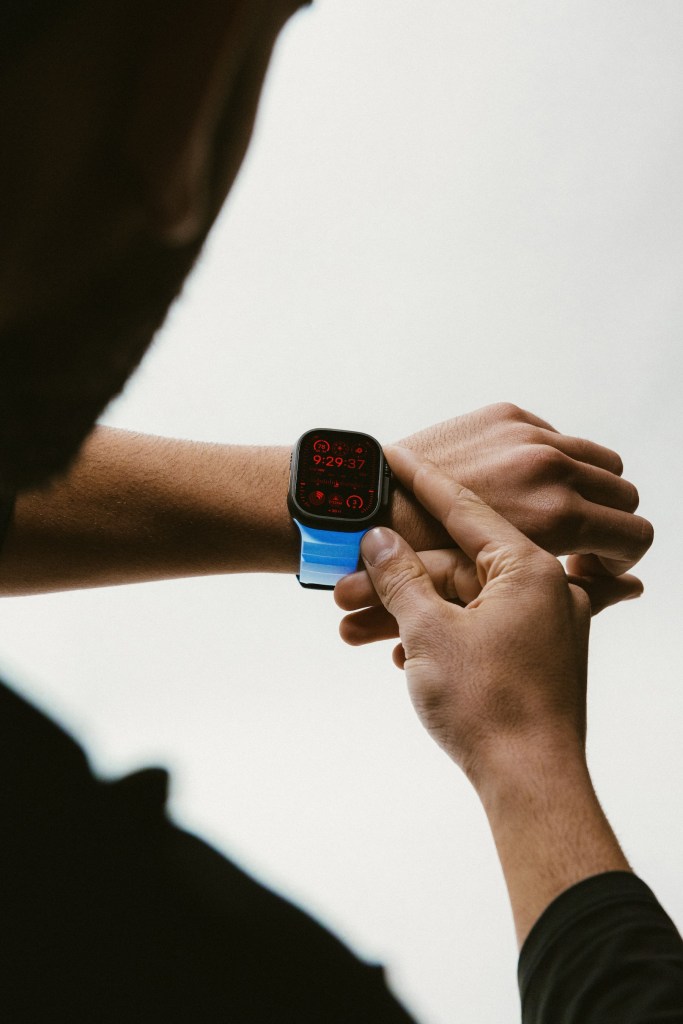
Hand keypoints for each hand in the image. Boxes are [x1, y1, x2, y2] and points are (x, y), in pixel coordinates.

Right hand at [345, 446, 636, 784]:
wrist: (528, 784)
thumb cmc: (488, 706)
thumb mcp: (429, 631)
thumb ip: (401, 577)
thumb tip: (378, 539)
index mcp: (529, 568)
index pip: (465, 508)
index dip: (421, 481)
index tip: (392, 456)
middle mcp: (540, 588)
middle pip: (452, 566)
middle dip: (394, 579)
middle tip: (342, 587)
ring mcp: (537, 624)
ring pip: (457, 602)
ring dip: (405, 615)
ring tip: (351, 630)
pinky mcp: (528, 656)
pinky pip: (474, 629)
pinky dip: (435, 637)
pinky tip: (397, 654)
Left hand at [388, 403, 652, 575]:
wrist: (367, 506)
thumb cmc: (427, 566)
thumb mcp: (507, 591)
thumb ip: (577, 586)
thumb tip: (632, 591)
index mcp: (557, 515)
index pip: (634, 537)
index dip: (620, 561)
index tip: (591, 569)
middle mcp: (551, 467)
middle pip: (624, 495)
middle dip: (608, 525)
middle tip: (576, 548)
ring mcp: (528, 435)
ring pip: (599, 461)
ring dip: (588, 491)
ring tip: (555, 518)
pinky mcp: (506, 415)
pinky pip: (556, 437)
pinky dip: (552, 462)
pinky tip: (519, 489)